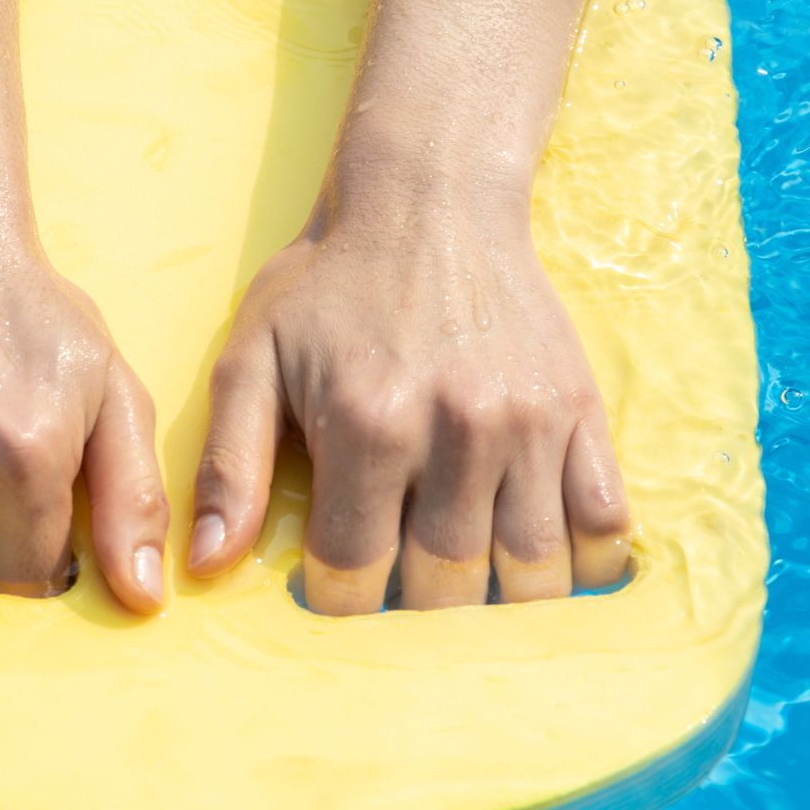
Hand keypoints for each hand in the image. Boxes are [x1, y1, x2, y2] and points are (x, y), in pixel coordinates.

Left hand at [186, 197, 630, 613]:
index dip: (337, 601)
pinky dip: (586, 563)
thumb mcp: (252, 358)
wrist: (430, 197)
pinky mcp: (581, 410)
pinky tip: (546, 568)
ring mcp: (529, 422)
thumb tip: (204, 564)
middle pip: (446, 584)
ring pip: (531, 569)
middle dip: (416, 612)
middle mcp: (457, 428)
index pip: (354, 570)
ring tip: (470, 593)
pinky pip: (605, 520)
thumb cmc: (327, 285)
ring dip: (502, 604)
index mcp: (369, 421)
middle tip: (400, 594)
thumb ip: (229, 465)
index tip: (334, 591)